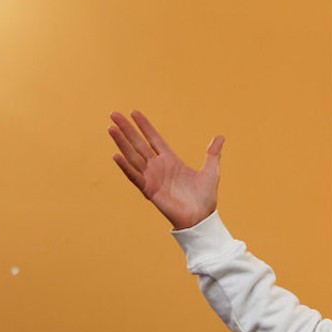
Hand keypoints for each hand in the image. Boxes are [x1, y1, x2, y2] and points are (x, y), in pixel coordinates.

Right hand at [108, 110, 223, 229]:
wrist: (202, 219)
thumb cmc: (205, 198)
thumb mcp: (211, 172)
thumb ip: (212, 154)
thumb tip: (220, 137)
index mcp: (171, 161)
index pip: (154, 139)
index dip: (145, 126)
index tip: (134, 112)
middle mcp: (158, 167)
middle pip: (139, 144)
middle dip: (127, 130)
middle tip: (114, 114)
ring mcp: (152, 178)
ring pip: (133, 157)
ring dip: (122, 143)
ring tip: (111, 128)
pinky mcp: (149, 190)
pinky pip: (135, 177)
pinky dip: (125, 167)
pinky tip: (116, 155)